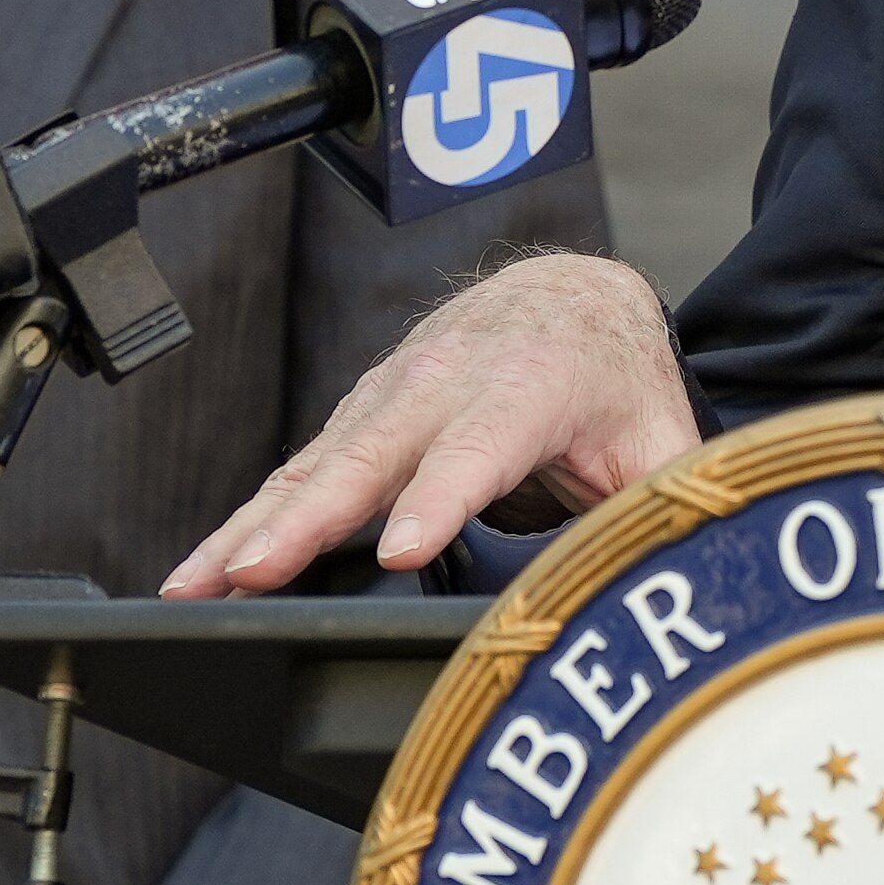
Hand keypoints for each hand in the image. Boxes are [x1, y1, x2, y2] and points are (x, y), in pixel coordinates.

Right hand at [169, 255, 692, 594]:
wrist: (568, 296)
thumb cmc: (615, 378)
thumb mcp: (664, 437)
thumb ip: (671, 504)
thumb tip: (692, 578)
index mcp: (530, 386)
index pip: (479, 447)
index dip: (438, 498)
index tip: (396, 548)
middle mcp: (446, 384)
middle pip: (370, 455)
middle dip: (307, 518)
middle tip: (252, 574)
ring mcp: (391, 399)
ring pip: (314, 466)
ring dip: (250, 526)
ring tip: (191, 587)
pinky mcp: (359, 421)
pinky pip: (296, 475)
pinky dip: (245, 522)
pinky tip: (199, 574)